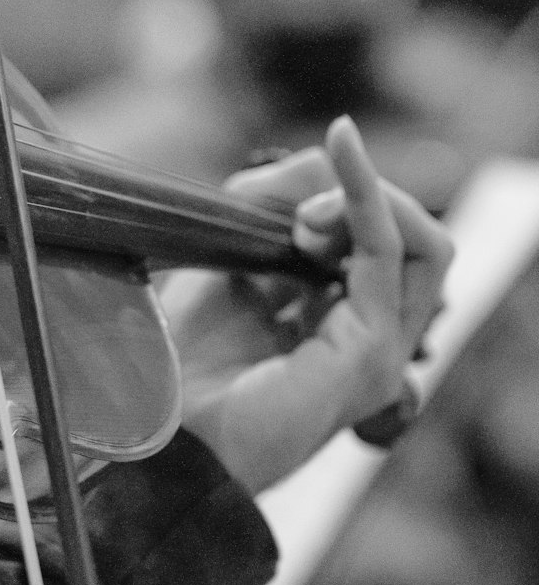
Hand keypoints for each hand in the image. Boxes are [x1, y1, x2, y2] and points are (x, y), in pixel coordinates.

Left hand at [160, 116, 452, 492]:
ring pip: (423, 245)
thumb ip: (272, 205)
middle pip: (414, 244)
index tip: (292, 206)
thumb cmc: (182, 361)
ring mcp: (380, 353)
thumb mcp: (228, 258)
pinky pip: (390, 252)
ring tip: (305, 218)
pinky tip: (343, 152)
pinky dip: (366, 194)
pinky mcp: (371, 353)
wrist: (161, 431)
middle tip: (299, 217)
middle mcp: (371, 342)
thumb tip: (324, 164)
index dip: (346, 204)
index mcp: (341, 327)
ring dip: (367, 201)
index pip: (382, 247)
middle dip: (364, 201)